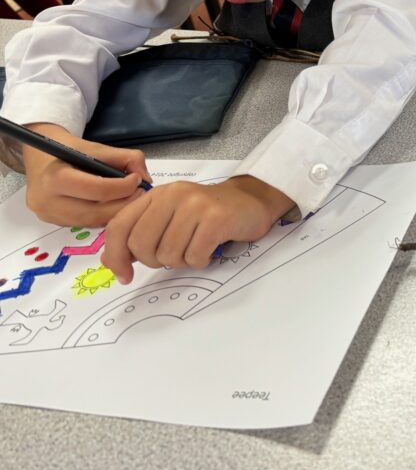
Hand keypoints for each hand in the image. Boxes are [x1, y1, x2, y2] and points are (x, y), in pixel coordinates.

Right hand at [21, 123, 149, 225]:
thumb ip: (126, 158)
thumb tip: (146, 179)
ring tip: (130, 200)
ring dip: (116, 213)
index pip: (97, 190)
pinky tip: (114, 206)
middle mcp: (47, 200)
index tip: (138, 180)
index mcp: (55, 178)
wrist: (42, 157)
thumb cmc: (71, 151)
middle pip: (95, 212)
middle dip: (124, 204)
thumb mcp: (98, 147)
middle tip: (141, 194)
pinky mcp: (53, 222)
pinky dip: (103, 217)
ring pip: (92, 222)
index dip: (123, 187)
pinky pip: (85, 224)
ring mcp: (48, 215)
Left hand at [101, 175, 294, 284]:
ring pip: (168, 254)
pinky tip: (209, 250)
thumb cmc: (208, 213)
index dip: (115, 256)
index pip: (119, 226)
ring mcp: (196, 206)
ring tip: (195, 248)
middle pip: (141, 245)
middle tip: (174, 256)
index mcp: (156, 194)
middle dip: (154, 260)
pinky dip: (200, 261)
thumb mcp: (170, 216)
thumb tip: (111, 260)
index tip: (124, 275)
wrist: (250, 201)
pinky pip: (194, 257)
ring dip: (182, 261)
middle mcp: (173, 196)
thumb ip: (140, 233)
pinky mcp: (216, 219)